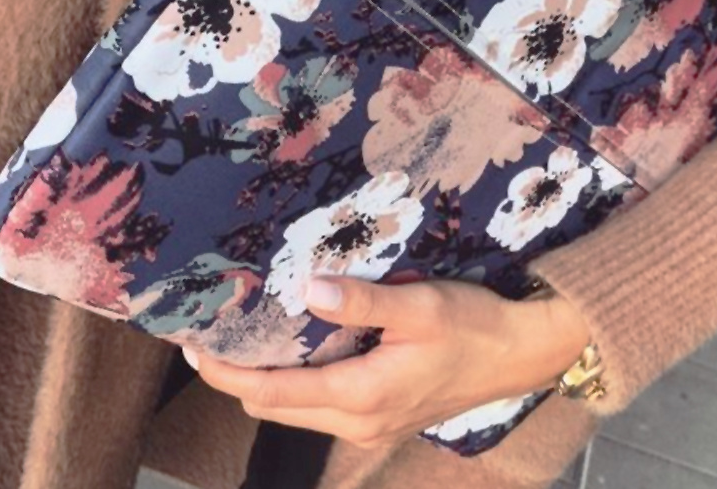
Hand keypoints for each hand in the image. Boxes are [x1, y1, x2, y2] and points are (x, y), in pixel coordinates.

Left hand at [187, 275, 592, 448]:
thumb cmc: (476, 326)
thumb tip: (307, 288)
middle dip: (238, 376)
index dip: (226, 372)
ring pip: (297, 411)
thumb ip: (363, 301)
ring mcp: (371, 427)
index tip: (194, 346)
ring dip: (267, 381)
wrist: (522, 354)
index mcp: (362, 396)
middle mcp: (359, 423)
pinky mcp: (383, 419)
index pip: (272, 392)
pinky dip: (299, 385)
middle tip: (214, 332)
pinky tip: (298, 348)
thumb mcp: (422, 305)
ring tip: (247, 337)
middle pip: (275, 407)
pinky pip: (322, 409)